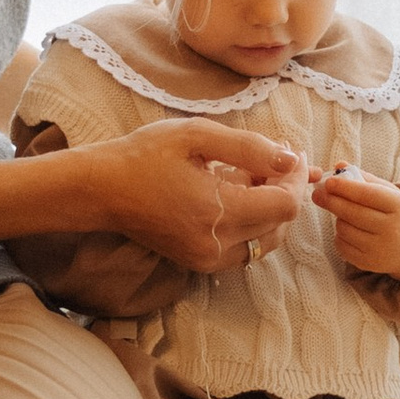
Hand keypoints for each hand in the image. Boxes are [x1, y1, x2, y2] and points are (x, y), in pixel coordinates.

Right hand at [92, 120, 305, 272]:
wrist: (102, 189)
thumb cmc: (145, 155)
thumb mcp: (197, 135)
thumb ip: (249, 147)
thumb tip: (290, 160)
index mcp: (218, 211)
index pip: (285, 205)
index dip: (297, 178)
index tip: (292, 153)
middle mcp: (216, 244)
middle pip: (280, 225)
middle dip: (287, 191)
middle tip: (277, 160)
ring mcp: (207, 258)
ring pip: (266, 241)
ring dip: (272, 210)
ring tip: (258, 176)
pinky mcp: (200, 263)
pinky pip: (245, 249)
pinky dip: (253, 225)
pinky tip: (240, 196)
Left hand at [313, 165, 399, 280]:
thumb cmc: (397, 214)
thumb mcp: (388, 193)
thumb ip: (364, 178)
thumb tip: (338, 165)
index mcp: (398, 206)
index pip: (367, 195)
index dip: (345, 188)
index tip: (328, 182)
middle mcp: (391, 229)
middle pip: (352, 212)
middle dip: (331, 201)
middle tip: (317, 194)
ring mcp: (380, 249)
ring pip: (344, 229)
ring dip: (338, 219)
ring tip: (346, 215)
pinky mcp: (369, 263)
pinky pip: (342, 246)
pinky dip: (339, 236)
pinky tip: (349, 231)